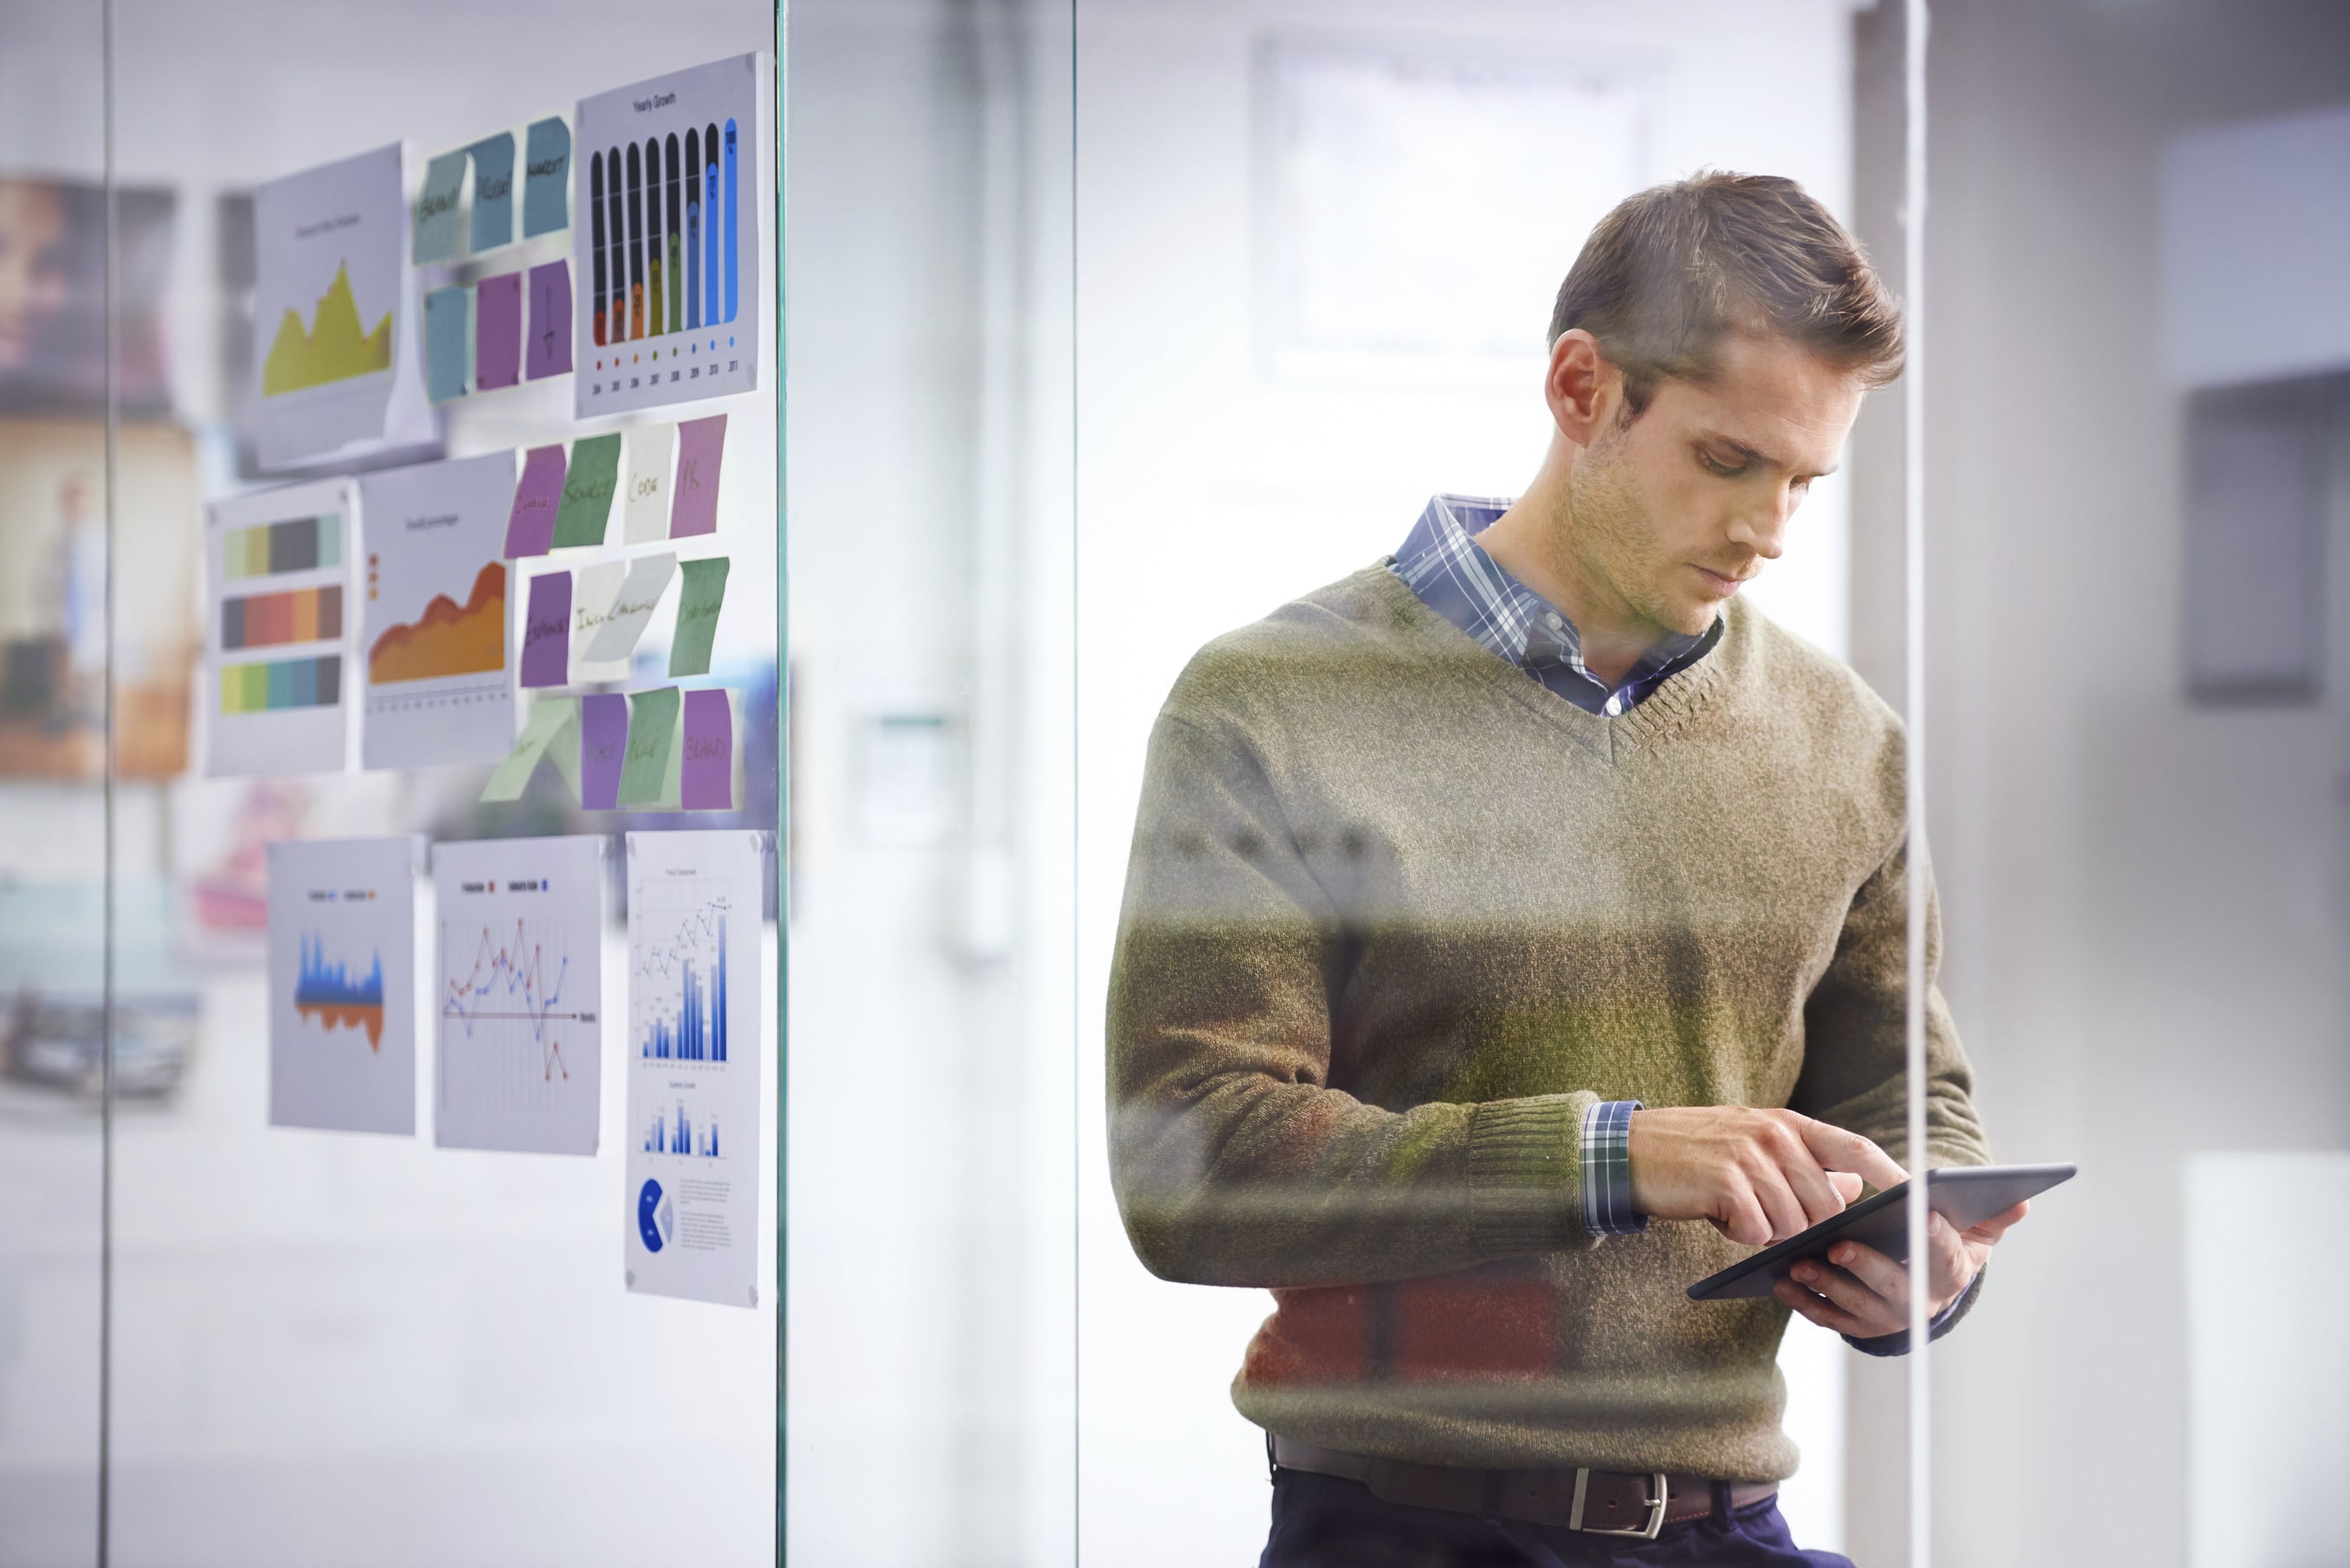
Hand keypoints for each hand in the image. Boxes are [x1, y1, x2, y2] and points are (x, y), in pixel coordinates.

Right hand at [1627, 1106, 1908, 1247]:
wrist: (1630, 1152)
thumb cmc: (1694, 1153)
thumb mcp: (1753, 1145)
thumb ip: (1802, 1162)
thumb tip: (1851, 1186)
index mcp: (1787, 1124)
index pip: (1855, 1147)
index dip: (1890, 1174)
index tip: (1918, 1195)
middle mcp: (1774, 1135)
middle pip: (1826, 1202)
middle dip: (1807, 1226)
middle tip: (1769, 1221)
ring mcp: (1750, 1157)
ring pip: (1792, 1222)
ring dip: (1767, 1231)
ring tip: (1737, 1212)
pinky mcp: (1726, 1183)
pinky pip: (1756, 1229)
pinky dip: (1740, 1234)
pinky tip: (1718, 1215)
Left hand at [1774, 1201, 2028, 1337]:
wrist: (1926, 1279)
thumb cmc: (1948, 1243)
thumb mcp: (1977, 1228)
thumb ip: (1994, 1214)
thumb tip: (2021, 1201)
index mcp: (1950, 1273)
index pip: (1945, 1257)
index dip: (1936, 1237)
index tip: (1923, 1212)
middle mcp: (1920, 1303)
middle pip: (1894, 1288)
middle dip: (1867, 1267)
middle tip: (1840, 1244)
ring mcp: (1887, 1318)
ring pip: (1856, 1306)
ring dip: (1827, 1284)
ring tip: (1799, 1261)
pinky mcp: (1858, 1325)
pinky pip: (1829, 1317)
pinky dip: (1805, 1302)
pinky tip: (1783, 1281)